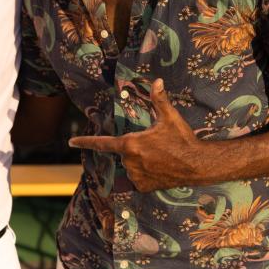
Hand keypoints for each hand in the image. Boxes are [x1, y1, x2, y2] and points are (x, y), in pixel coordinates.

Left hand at [68, 79, 214, 191]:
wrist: (197, 164)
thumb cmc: (182, 139)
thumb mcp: (169, 117)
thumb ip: (159, 99)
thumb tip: (157, 80)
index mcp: (130, 144)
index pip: (102, 143)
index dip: (85, 141)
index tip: (71, 141)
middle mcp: (130, 162)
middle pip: (124, 153)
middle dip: (135, 149)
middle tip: (156, 146)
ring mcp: (137, 176)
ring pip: (131, 167)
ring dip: (140, 162)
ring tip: (161, 157)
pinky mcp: (144, 187)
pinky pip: (139, 179)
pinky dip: (146, 174)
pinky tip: (161, 169)